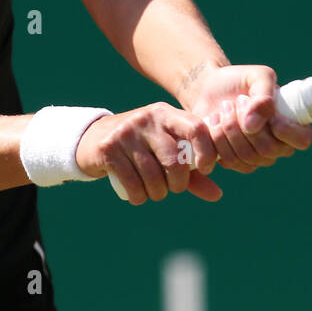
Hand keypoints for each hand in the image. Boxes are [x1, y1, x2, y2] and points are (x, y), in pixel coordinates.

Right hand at [75, 102, 221, 204]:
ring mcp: (126, 132)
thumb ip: (192, 172)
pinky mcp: (109, 148)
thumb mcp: (166, 151)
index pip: (196, 128)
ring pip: (153, 175)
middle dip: (177, 183)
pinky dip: (139, 196)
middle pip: (174, 160)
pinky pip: (132, 182)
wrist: (94, 139)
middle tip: (172, 188)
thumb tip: (217, 195)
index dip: (207, 151)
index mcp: (167, 114)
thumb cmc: (141, 148)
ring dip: (157, 193)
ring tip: (154, 193)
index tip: (206, 169)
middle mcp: (148, 119)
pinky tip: (138, 196)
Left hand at [183, 65, 311, 173]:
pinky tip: (210, 123)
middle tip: (236, 100)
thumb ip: (263, 95)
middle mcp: (277, 146)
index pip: (301, 140)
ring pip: (245, 157)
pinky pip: (226, 162)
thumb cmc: (239, 81)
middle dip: (247, 123)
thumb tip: (253, 125)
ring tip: (222, 109)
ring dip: (228, 128)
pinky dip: (213, 140)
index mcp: (290, 124)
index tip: (270, 116)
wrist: (209, 88)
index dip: (286, 131)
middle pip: (267, 150)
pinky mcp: (233, 162)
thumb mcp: (257, 77)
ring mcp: (256, 158)